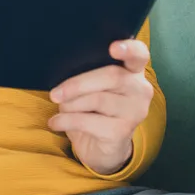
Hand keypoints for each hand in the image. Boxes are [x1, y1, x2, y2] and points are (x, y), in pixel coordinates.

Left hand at [47, 39, 153, 175]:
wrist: (100, 147)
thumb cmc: (93, 108)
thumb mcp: (92, 86)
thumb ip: (88, 71)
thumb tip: (63, 68)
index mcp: (133, 70)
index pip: (139, 54)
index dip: (128, 48)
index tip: (113, 47)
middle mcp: (140, 89)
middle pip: (112, 76)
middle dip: (78, 84)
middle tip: (55, 94)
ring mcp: (135, 111)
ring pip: (97, 99)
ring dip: (71, 104)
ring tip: (60, 108)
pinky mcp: (122, 131)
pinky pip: (88, 121)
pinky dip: (66, 121)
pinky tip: (55, 123)